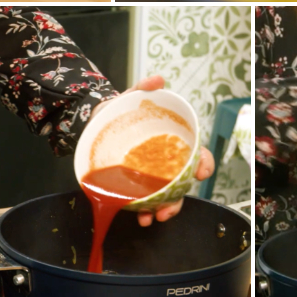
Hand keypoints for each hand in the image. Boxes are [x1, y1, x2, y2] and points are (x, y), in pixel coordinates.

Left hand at [88, 75, 214, 225]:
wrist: (93, 123)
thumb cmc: (119, 111)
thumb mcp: (130, 97)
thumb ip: (143, 87)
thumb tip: (158, 80)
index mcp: (172, 141)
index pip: (196, 154)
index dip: (203, 164)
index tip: (200, 172)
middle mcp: (165, 161)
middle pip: (182, 183)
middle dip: (180, 198)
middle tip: (170, 206)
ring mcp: (150, 175)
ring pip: (165, 197)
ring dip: (163, 210)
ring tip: (153, 216)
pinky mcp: (133, 184)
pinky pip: (143, 202)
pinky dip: (144, 212)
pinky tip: (140, 217)